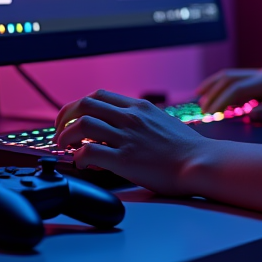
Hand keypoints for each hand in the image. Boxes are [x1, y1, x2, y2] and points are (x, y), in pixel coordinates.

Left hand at [54, 90, 206, 195]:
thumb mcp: (162, 122)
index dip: (79, 106)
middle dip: (65, 117)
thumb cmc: (187, 148)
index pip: (99, 96)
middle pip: (84, 104)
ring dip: (66, 136)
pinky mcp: (125, 159)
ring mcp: (127, 137)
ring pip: (82, 124)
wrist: (200, 162)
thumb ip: (142, 120)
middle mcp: (130, 117)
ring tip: (65, 147)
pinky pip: (89, 152)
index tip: (73, 120)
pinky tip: (81, 164)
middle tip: (61, 132)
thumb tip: (125, 126)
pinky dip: (78, 158)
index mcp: (139, 107)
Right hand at [196, 66, 261, 122]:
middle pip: (230, 78)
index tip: (209, 115)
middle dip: (212, 91)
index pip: (237, 89)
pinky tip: (220, 98)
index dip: (221, 102)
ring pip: (233, 76)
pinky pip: (240, 82)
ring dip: (216, 86)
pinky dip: (226, 88)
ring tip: (200, 97)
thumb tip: (249, 114)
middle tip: (199, 107)